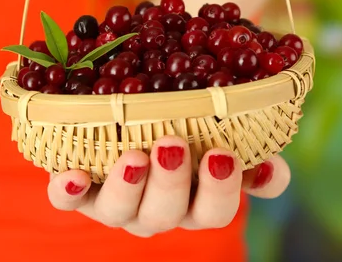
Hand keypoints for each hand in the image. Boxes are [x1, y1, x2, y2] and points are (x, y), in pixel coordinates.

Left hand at [47, 136, 289, 236]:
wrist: (129, 127)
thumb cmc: (185, 133)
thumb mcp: (219, 139)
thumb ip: (249, 155)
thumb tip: (273, 169)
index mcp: (193, 202)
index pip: (214, 210)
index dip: (221, 190)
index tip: (222, 155)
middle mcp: (155, 210)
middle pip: (167, 213)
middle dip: (171, 182)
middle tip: (173, 144)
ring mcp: (116, 204)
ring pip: (120, 211)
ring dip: (128, 186)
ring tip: (134, 156)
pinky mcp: (79, 194)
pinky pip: (68, 202)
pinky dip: (69, 192)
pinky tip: (73, 175)